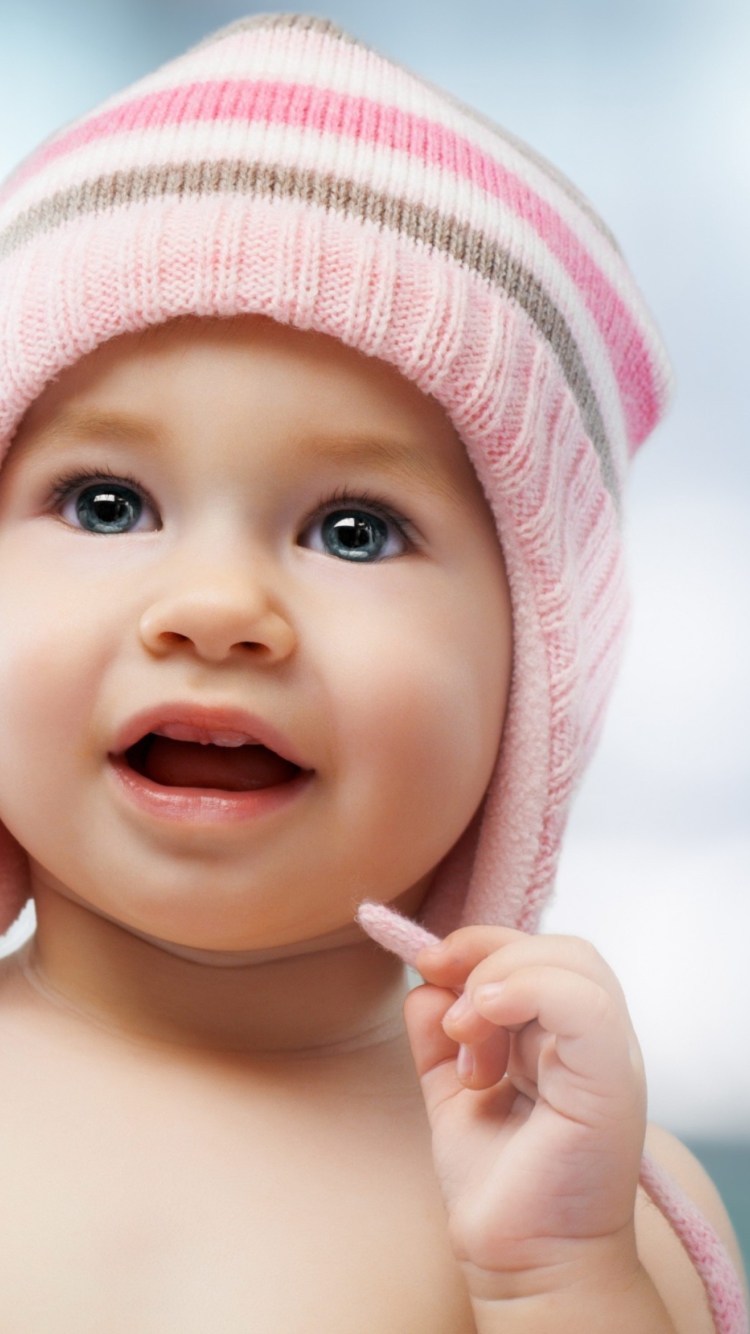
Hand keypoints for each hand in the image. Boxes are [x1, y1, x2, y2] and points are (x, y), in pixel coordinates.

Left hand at [406, 926, 647, 1295]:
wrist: (522, 1260)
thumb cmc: (497, 1184)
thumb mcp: (456, 1092)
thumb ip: (441, 1039)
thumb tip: (423, 986)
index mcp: (566, 1037)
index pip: (539, 952)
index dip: (480, 943)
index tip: (428, 962)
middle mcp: (595, 1041)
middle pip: (557, 948)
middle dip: (486, 954)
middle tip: (444, 998)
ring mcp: (610, 1059)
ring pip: (574, 964)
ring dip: (499, 979)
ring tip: (465, 1035)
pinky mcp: (610, 1084)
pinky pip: (585, 1006)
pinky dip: (530, 988)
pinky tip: (486, 1012)